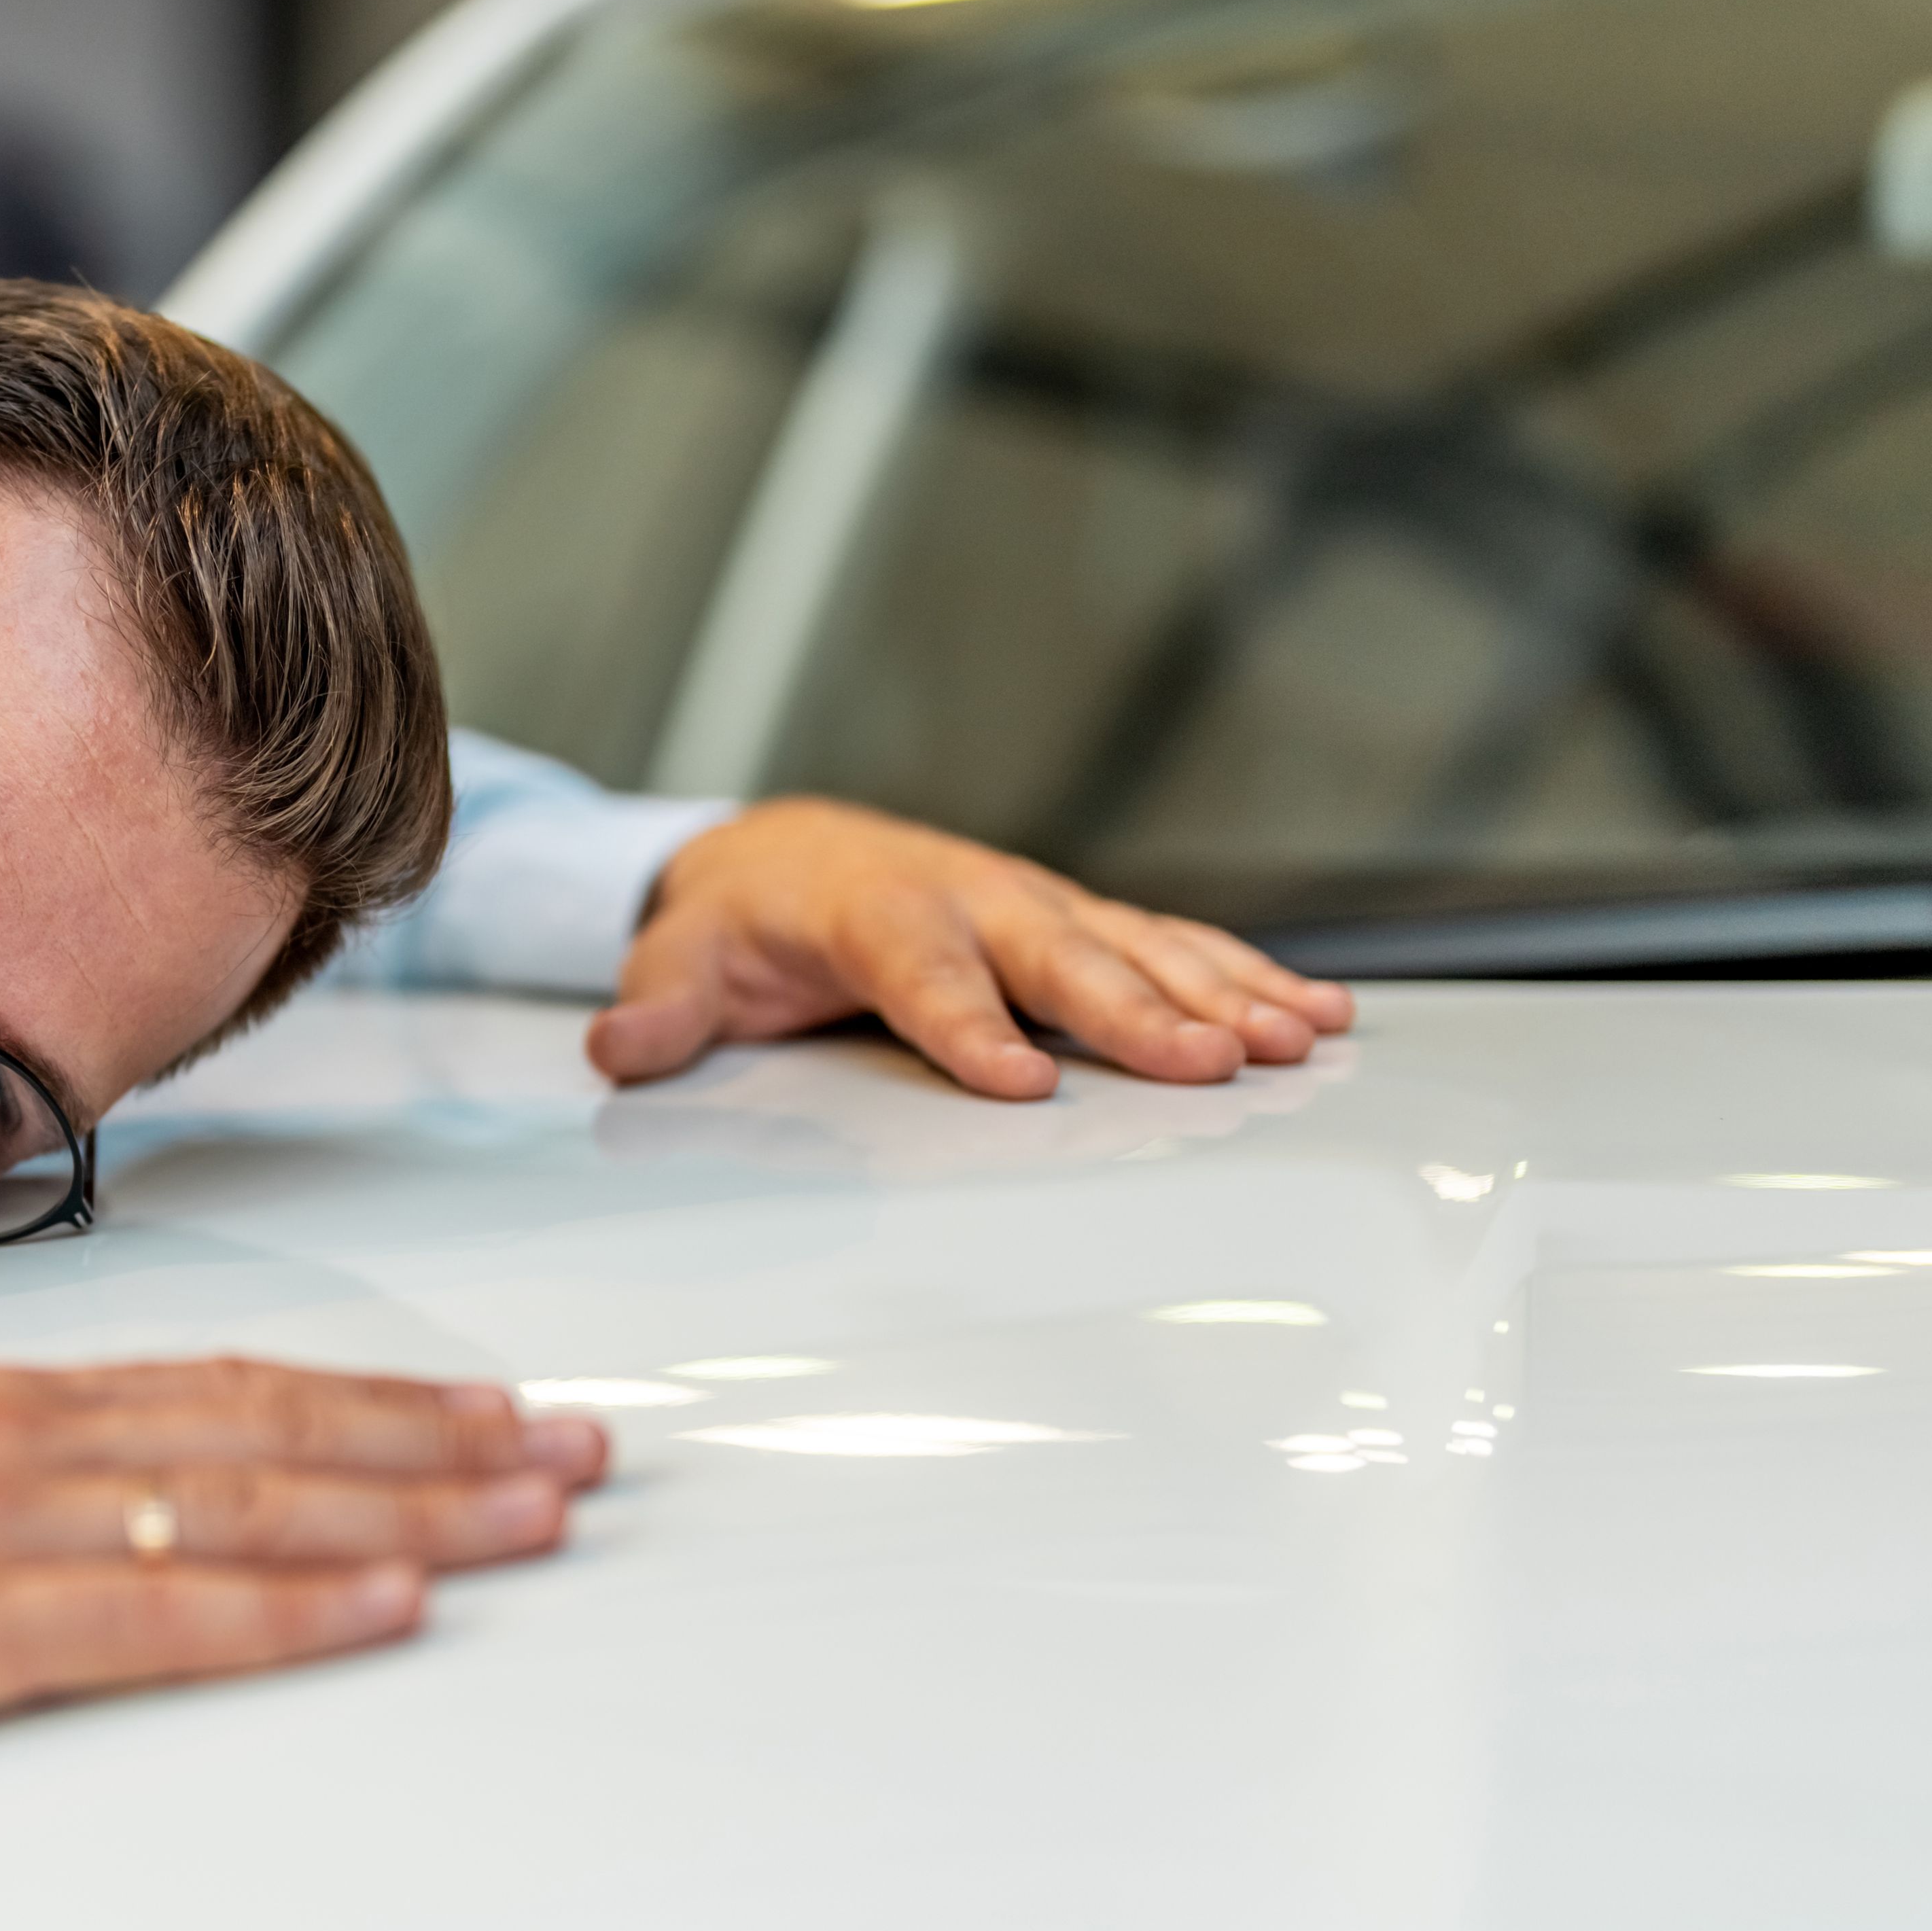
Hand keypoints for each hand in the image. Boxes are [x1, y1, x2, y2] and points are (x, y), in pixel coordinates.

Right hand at [0, 1362, 608, 1790]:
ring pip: (239, 1507)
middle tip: (579, 1449)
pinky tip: (386, 1600)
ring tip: (537, 1510)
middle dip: (436, 1441)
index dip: (360, 1399)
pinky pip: (149, 1617)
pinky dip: (282, 1607)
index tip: (480, 1407)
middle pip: (260, 1433)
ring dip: (407, 1510)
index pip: (209, 1391)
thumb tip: (27, 1485)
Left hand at [587, 798, 1352, 1099]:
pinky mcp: (1074, 923)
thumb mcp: (680, 957)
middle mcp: (968, 897)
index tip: (1020, 1080)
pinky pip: (1169, 947)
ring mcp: (1032, 906)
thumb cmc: (742, 916)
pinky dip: (1244, 976)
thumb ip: (659, 1008)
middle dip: (1136, 1010)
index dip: (969, 1025)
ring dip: (1220, 993)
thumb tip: (617, 1047)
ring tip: (1295, 1039)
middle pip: (1058, 958)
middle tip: (1211, 1063)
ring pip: (1137, 947)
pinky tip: (1314, 1015)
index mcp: (872, 909)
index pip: (924, 973)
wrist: (783, 849)